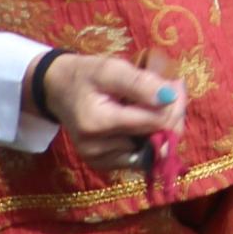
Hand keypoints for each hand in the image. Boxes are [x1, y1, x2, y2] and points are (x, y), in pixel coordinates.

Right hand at [33, 49, 179, 152]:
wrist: (56, 89)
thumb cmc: (85, 76)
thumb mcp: (111, 69)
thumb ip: (140, 84)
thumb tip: (169, 98)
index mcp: (97, 123)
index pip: (157, 122)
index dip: (174, 104)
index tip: (175, 84)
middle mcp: (96, 148)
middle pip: (157, 136)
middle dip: (172, 113)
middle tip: (171, 88)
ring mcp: (99, 159)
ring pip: (154, 148)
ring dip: (164, 125)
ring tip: (156, 100)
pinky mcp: (102, 164)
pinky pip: (141, 156)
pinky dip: (150, 137)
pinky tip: (146, 118)